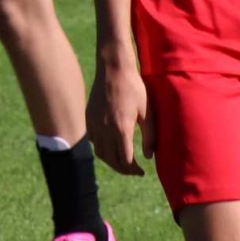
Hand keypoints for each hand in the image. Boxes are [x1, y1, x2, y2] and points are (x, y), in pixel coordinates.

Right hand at [86, 59, 151, 175]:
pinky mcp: (89, 118)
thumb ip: (150, 136)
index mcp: (122, 128)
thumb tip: (148, 157)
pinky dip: (102, 149)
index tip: (141, 172)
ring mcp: (95, 124)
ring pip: (100, 153)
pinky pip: (94, 141)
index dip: (134, 170)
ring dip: (111, 161)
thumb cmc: (134, 88)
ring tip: (123, 162)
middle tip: (134, 171)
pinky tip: (111, 146)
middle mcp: (105, 129)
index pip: (125, 160)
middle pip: (112, 160)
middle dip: (124, 170)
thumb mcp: (148, 111)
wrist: (113, 68)